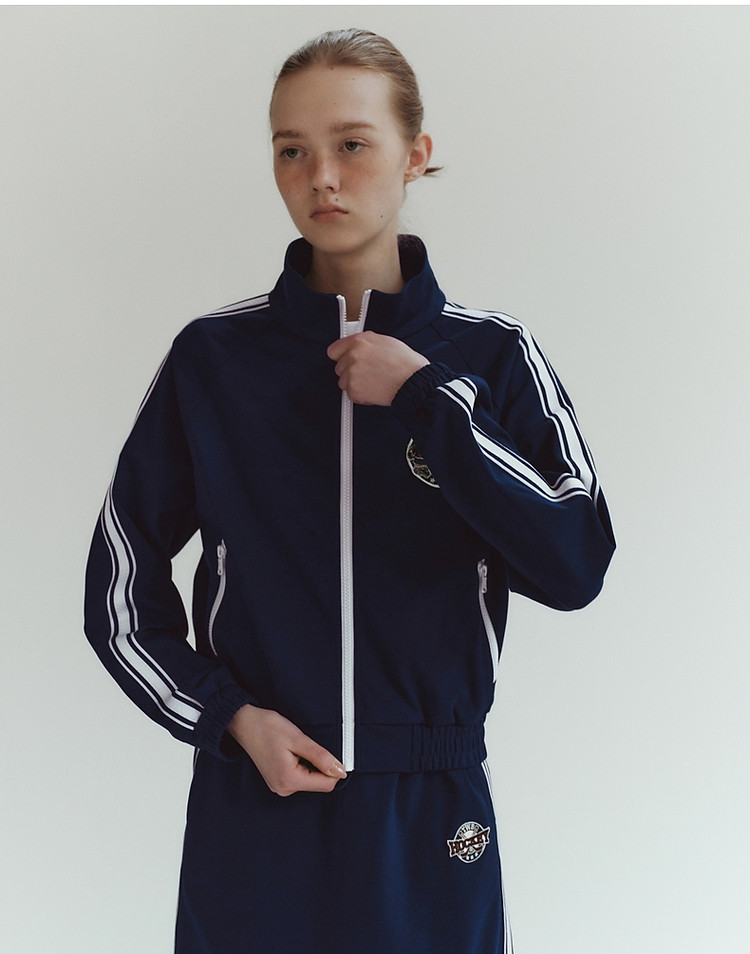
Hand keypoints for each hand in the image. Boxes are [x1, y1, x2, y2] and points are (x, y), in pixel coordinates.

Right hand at [227, 704, 346, 796]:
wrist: (243, 723)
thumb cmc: (267, 727)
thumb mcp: (298, 739)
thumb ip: (321, 757)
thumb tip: (340, 771)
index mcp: (289, 781)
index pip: (326, 785)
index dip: (333, 768)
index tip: (326, 751)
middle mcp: (284, 789)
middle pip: (318, 783)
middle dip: (320, 765)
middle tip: (305, 746)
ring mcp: (279, 786)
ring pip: (310, 779)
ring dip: (310, 763)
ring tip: (295, 748)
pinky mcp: (278, 781)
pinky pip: (300, 777)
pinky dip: (302, 764)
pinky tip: (291, 752)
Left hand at [326, 331, 428, 405]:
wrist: (413, 381)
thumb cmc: (405, 363)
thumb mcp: (385, 341)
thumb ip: (366, 343)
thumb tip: (358, 346)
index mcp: (359, 341)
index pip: (334, 350)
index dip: (341, 356)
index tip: (346, 360)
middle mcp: (352, 356)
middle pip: (339, 367)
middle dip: (351, 371)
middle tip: (369, 373)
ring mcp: (351, 374)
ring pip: (343, 382)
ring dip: (355, 384)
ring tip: (374, 381)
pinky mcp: (354, 390)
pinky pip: (351, 395)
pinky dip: (361, 395)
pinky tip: (374, 389)